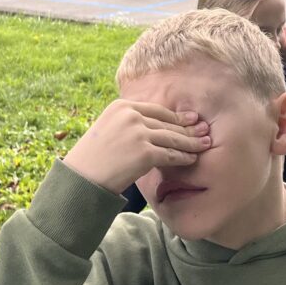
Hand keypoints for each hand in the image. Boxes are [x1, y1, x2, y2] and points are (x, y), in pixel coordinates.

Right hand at [63, 100, 210, 191]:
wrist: (80, 178)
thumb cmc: (91, 159)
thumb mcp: (107, 130)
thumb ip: (127, 124)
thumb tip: (151, 128)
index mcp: (121, 106)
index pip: (156, 110)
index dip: (176, 116)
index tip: (191, 119)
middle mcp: (130, 115)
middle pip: (167, 122)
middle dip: (188, 128)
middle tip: (205, 131)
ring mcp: (138, 132)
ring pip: (172, 137)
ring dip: (191, 143)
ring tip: (205, 145)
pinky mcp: (144, 152)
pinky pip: (170, 154)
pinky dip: (183, 157)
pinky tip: (192, 159)